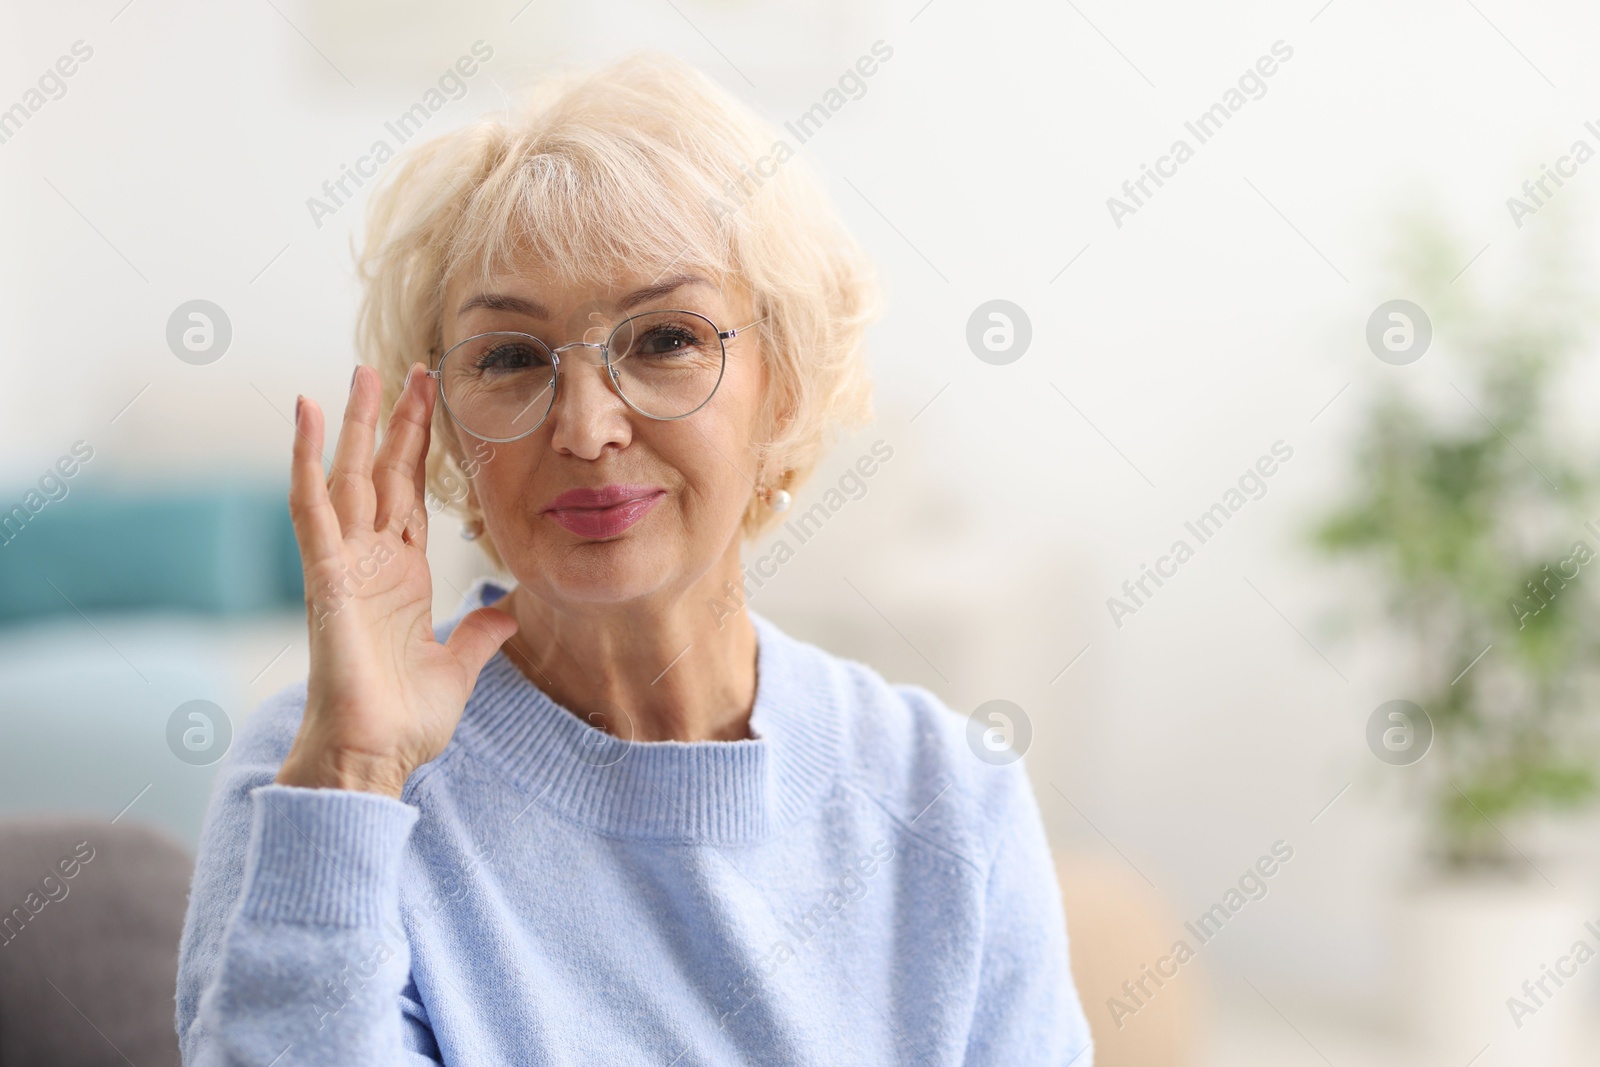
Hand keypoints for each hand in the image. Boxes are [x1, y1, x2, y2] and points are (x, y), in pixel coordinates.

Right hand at [276, 364, 518, 797]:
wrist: (374, 756)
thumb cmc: (404, 720)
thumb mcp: (458, 665)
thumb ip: (479, 632)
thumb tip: (507, 608)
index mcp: (402, 575)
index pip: (411, 495)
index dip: (420, 449)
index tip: (433, 403)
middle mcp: (371, 561)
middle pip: (382, 473)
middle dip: (395, 420)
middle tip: (409, 367)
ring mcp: (344, 564)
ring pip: (347, 476)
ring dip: (352, 424)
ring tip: (360, 372)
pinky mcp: (325, 575)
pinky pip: (311, 506)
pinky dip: (306, 457)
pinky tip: (306, 413)